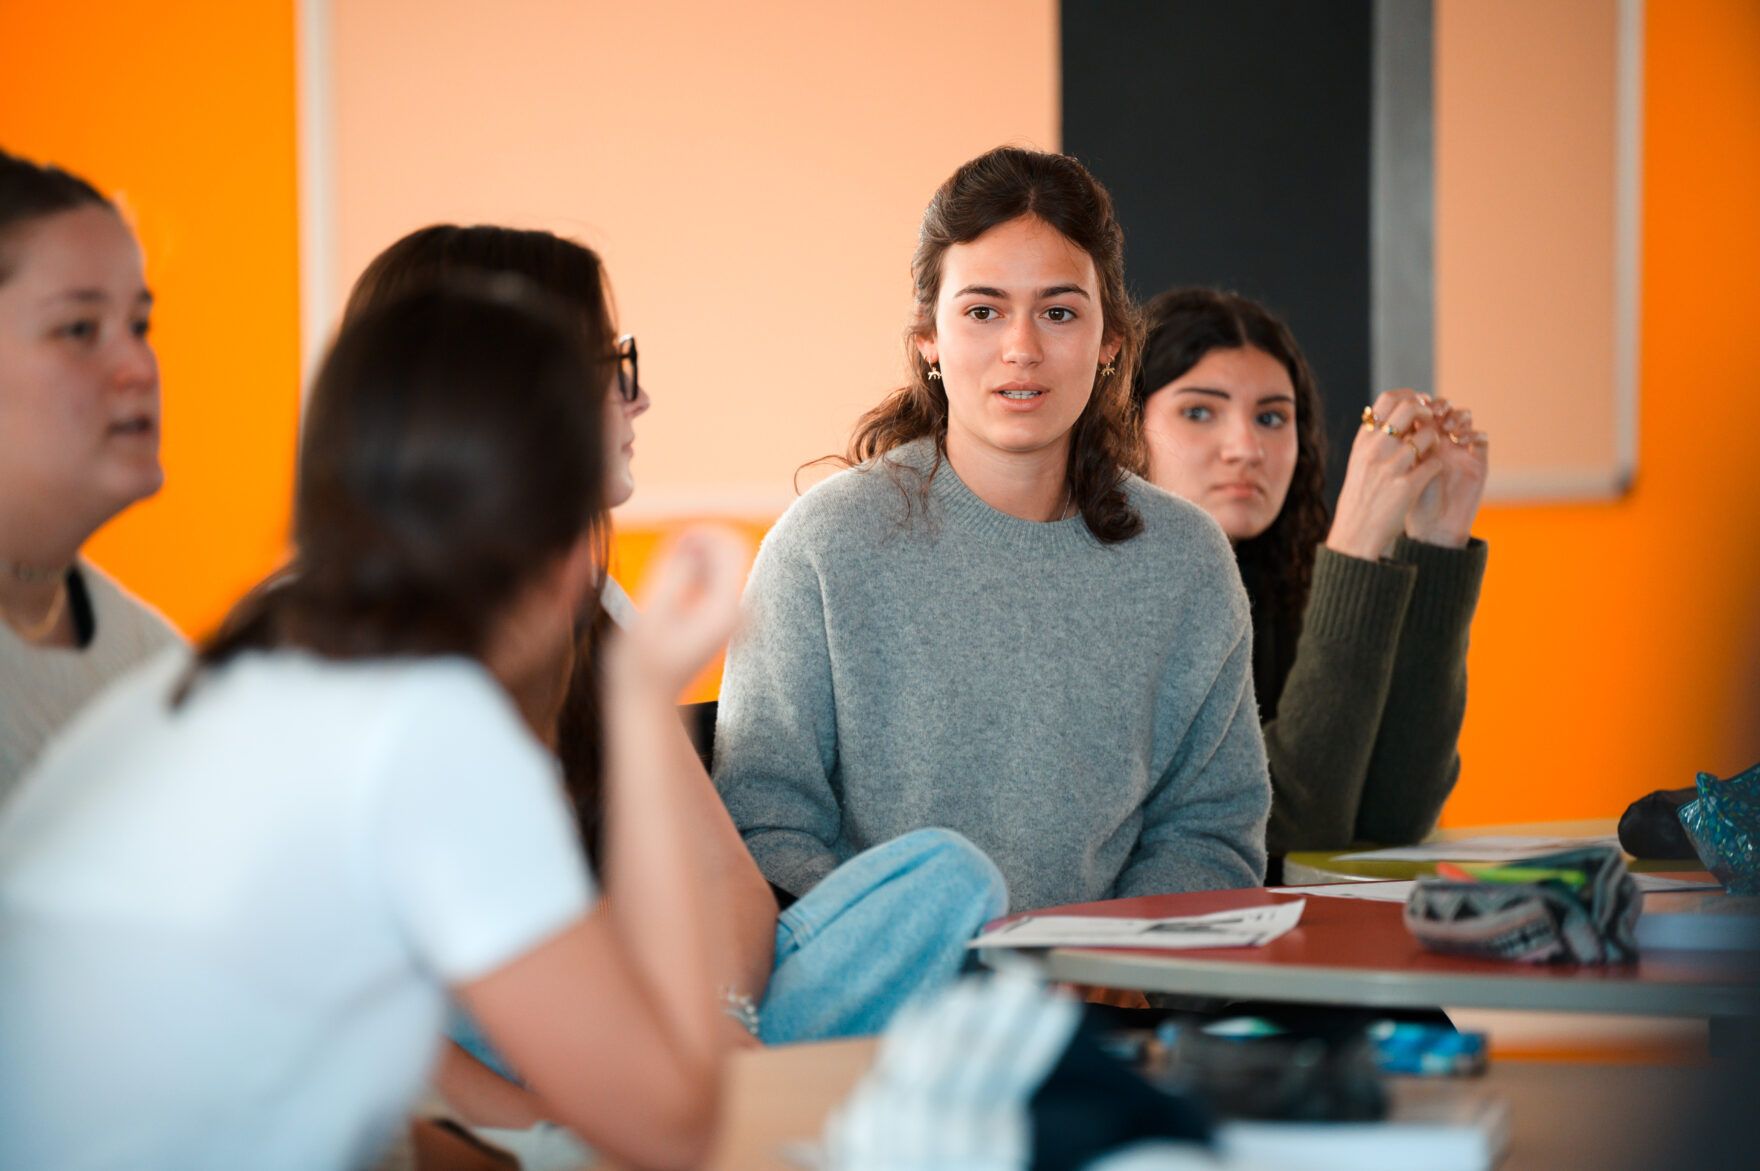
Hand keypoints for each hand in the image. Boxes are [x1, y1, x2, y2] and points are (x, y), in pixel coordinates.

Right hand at [620, 526, 750, 699]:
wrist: (647, 699)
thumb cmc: (640, 663)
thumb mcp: (651, 614)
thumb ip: (675, 573)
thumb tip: (690, 538)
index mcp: (724, 609)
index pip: (731, 547)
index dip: (704, 532)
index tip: (674, 539)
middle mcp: (736, 612)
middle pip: (731, 552)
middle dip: (700, 542)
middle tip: (666, 554)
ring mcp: (731, 616)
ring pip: (721, 564)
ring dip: (694, 556)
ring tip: (663, 574)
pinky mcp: (720, 618)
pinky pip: (713, 579)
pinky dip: (693, 570)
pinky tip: (668, 585)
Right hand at [1326, 389, 1443, 560]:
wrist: (1356, 534)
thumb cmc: (1360, 499)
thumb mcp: (1358, 464)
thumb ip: (1372, 440)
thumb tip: (1389, 417)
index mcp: (1363, 441)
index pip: (1387, 400)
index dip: (1410, 397)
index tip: (1420, 405)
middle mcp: (1374, 450)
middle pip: (1409, 409)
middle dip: (1428, 411)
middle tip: (1434, 421)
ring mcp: (1390, 468)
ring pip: (1427, 436)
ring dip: (1436, 442)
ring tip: (1432, 453)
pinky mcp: (1406, 487)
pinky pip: (1434, 464)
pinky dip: (1437, 466)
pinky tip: (1432, 473)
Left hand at [1403, 398, 1487, 547]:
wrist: (1431, 529)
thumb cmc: (1410, 505)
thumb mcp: (1400, 473)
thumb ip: (1399, 449)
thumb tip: (1389, 421)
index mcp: (1418, 441)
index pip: (1421, 411)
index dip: (1419, 404)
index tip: (1413, 407)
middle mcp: (1440, 441)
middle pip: (1444, 410)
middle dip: (1440, 405)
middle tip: (1435, 412)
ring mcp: (1459, 449)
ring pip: (1464, 419)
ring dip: (1458, 416)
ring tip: (1448, 426)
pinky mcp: (1477, 461)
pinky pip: (1481, 439)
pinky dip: (1474, 433)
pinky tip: (1463, 440)